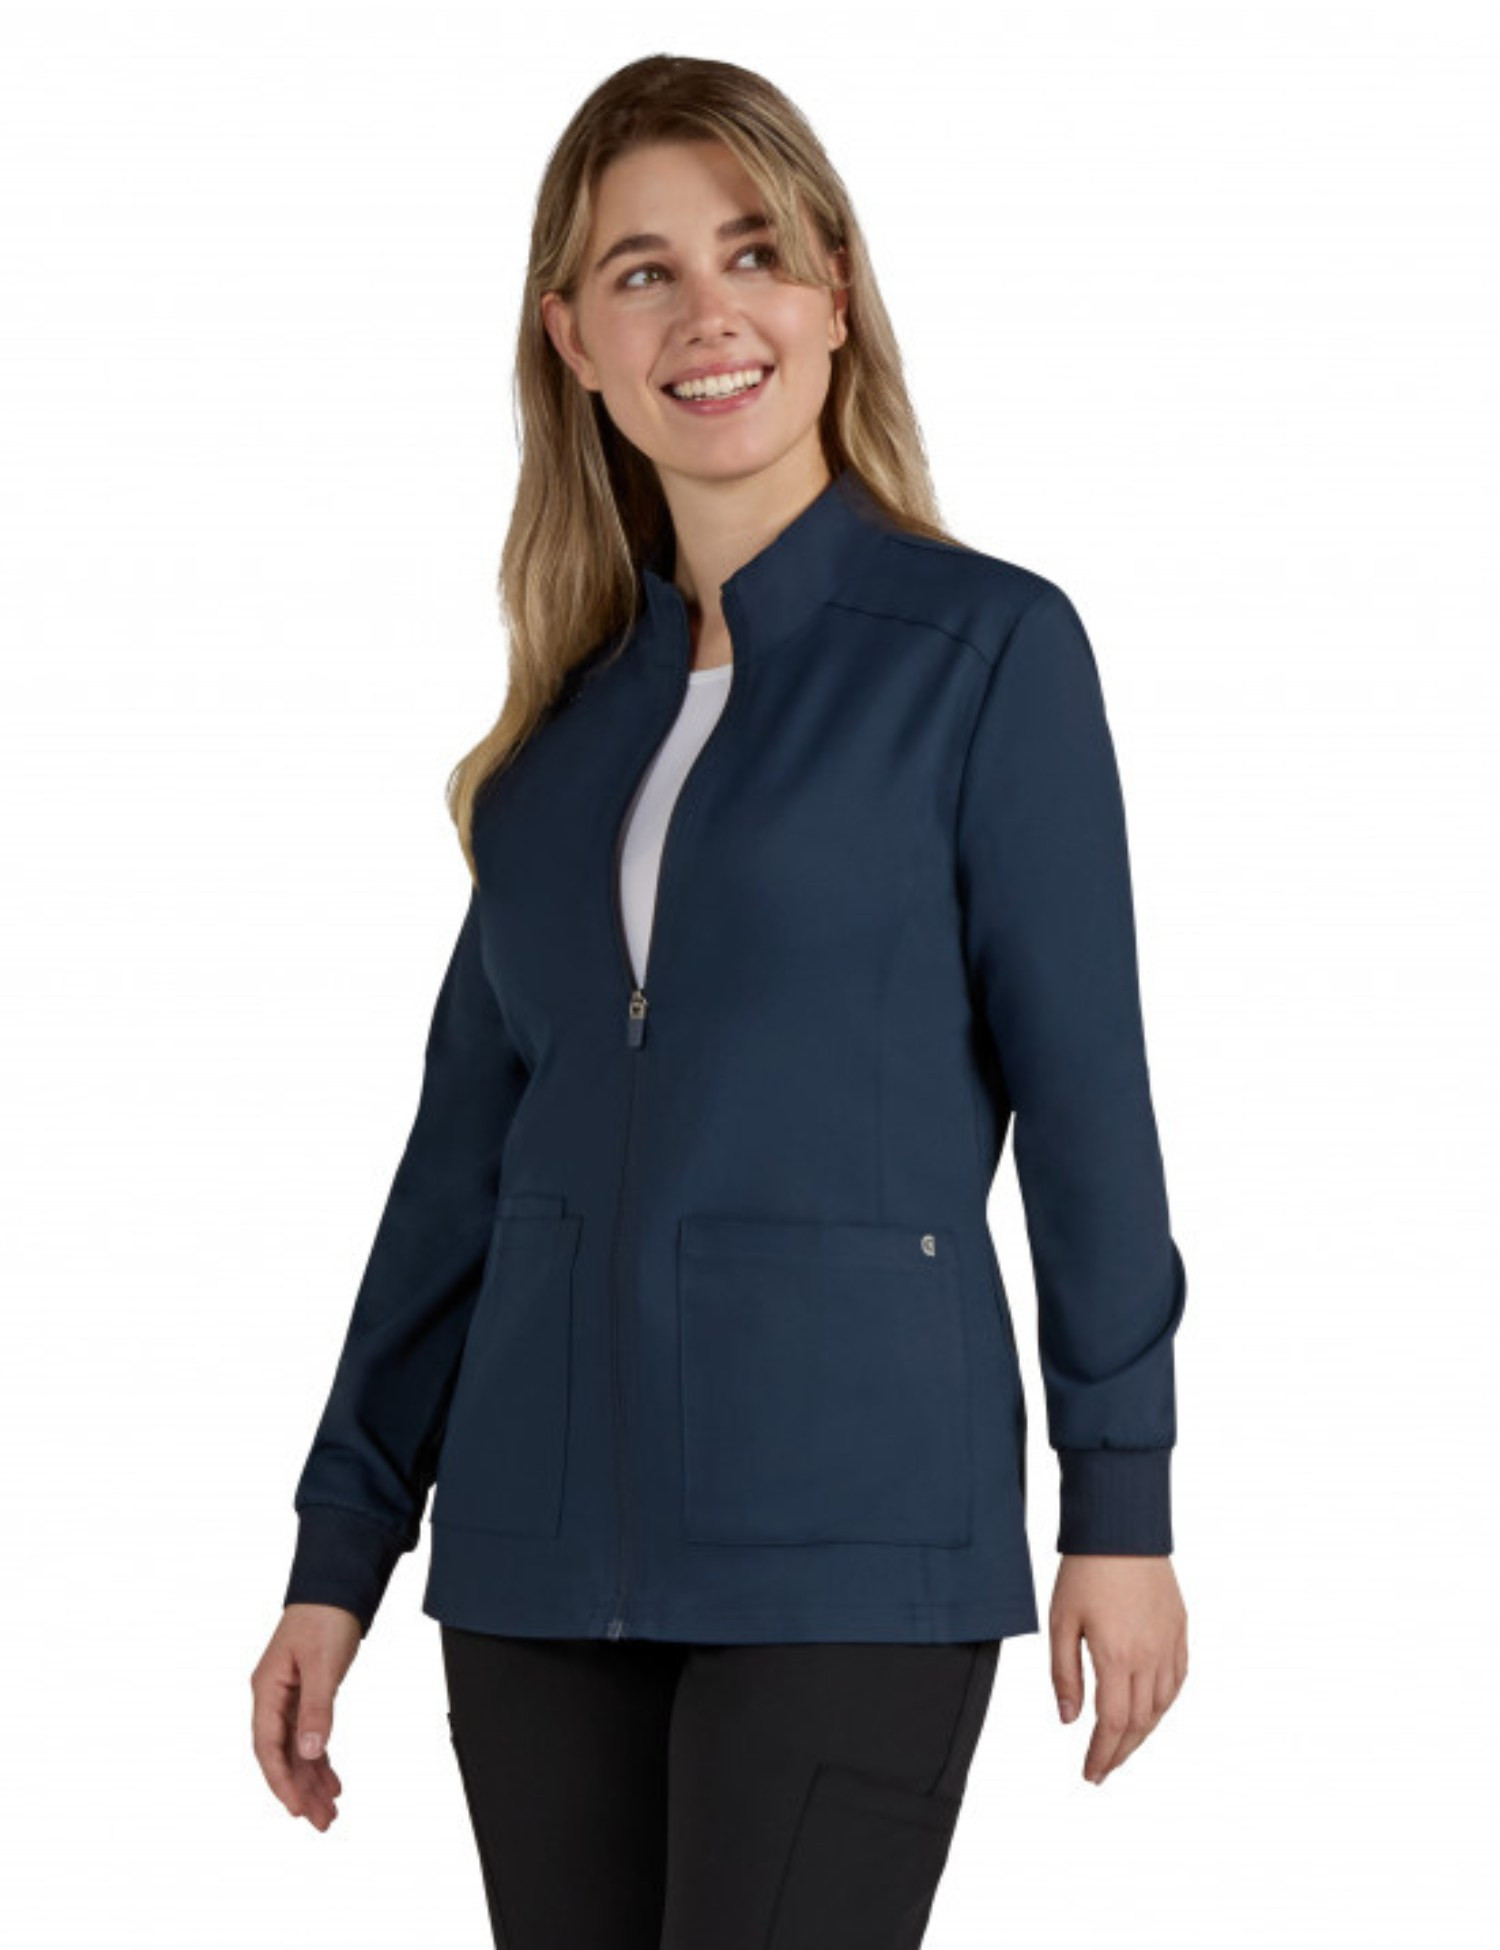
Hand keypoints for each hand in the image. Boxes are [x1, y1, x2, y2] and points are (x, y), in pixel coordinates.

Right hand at [251, 1603, 362, 1828]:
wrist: (336, 1586)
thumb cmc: (325, 1618)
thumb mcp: (324, 1665)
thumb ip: (317, 1708)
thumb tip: (311, 1753)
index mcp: (267, 1689)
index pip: (268, 1746)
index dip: (281, 1780)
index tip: (296, 1809)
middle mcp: (273, 1696)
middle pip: (282, 1754)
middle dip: (300, 1789)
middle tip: (321, 1822)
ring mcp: (288, 1696)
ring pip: (297, 1749)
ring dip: (312, 1779)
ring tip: (330, 1811)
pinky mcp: (306, 1693)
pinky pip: (309, 1736)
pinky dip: (320, 1759)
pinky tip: (332, 1780)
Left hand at [1049, 1555, 1187, 1785]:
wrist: (1123, 1529)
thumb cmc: (1086, 1571)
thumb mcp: (1062, 1621)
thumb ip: (1065, 1674)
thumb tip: (1068, 1719)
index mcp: (1117, 1657)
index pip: (1112, 1724)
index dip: (1102, 1755)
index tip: (1090, 1773)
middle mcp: (1150, 1657)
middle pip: (1139, 1723)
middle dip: (1120, 1751)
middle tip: (1103, 1768)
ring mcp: (1169, 1643)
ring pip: (1162, 1706)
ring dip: (1143, 1732)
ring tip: (1122, 1745)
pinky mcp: (1180, 1629)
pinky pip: (1178, 1680)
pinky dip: (1165, 1704)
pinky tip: (1151, 1710)